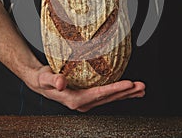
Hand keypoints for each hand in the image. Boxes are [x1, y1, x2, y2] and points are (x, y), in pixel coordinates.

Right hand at [26, 65, 145, 112]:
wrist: (40, 82)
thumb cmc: (43, 79)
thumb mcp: (45, 78)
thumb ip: (53, 80)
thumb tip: (61, 83)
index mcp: (74, 99)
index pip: (99, 94)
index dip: (115, 89)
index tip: (129, 84)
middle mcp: (82, 103)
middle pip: (108, 98)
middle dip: (126, 92)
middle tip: (141, 87)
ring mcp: (86, 101)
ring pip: (109, 98)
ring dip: (126, 94)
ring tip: (140, 90)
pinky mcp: (87, 97)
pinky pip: (105, 96)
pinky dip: (118, 92)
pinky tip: (127, 91)